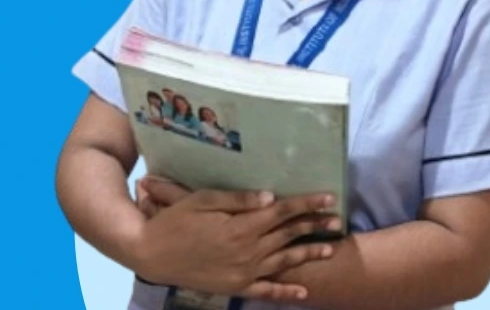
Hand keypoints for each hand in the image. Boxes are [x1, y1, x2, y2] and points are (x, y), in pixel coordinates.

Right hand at [129, 177, 339, 303]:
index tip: (328, 197)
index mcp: (240, 227)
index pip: (281, 212)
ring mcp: (243, 272)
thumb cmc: (173, 222)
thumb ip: (237, 200)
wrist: (151, 254)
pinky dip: (286, 291)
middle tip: (338, 220)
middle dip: (314, 225)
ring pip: (284, 261)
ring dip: (308, 253)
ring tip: (330, 247)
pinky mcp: (235, 287)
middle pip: (288, 235)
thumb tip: (271, 197)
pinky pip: (266, 291)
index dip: (305, 204)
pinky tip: (302, 291)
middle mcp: (248, 251)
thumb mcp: (201, 201)